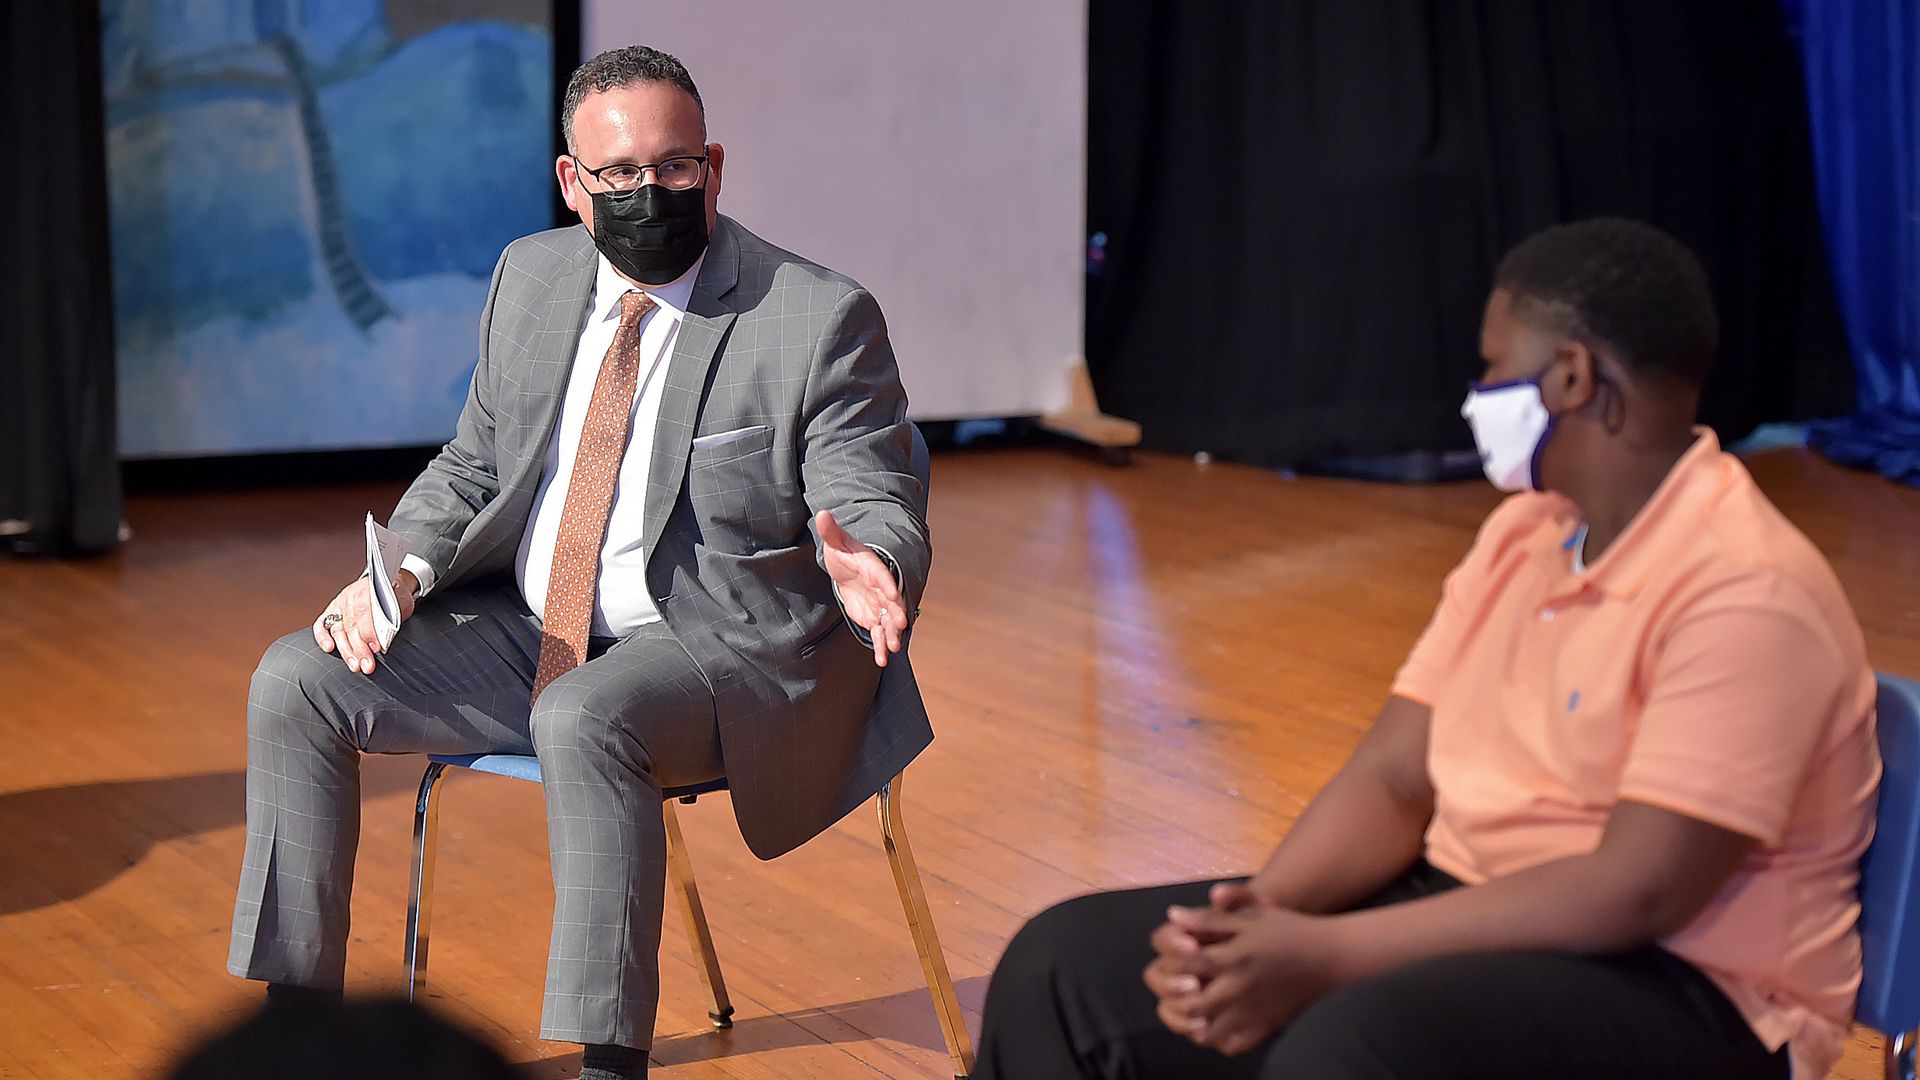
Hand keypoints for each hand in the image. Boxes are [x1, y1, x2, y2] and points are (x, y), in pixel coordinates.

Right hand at [313, 569, 417, 674]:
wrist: (388, 583)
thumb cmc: (395, 594)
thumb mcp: (402, 600)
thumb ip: (396, 614)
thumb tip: (387, 635)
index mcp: (368, 589)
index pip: (364, 612)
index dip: (369, 632)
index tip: (376, 648)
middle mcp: (350, 596)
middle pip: (351, 625)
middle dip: (359, 649)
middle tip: (367, 665)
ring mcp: (340, 604)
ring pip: (338, 630)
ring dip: (346, 650)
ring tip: (355, 665)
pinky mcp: (332, 611)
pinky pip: (322, 624)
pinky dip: (322, 637)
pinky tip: (329, 648)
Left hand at [816, 509, 906, 667]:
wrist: (849, 569)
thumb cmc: (844, 553)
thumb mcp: (835, 542)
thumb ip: (831, 531)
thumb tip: (822, 513)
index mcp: (872, 568)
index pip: (882, 576)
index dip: (887, 585)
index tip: (893, 595)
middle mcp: (880, 588)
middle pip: (891, 601)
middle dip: (896, 612)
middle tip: (901, 624)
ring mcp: (879, 604)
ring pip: (887, 620)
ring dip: (891, 633)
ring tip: (895, 647)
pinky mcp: (873, 618)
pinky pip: (879, 634)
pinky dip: (881, 646)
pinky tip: (882, 660)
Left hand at [1145, 884, 1341, 1054]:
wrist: (1329, 955)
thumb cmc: (1287, 929)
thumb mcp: (1250, 914)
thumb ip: (1209, 917)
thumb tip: (1173, 915)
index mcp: (1233, 957)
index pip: (1185, 966)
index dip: (1172, 964)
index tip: (1173, 961)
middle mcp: (1240, 988)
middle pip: (1191, 1003)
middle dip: (1177, 997)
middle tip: (1178, 989)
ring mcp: (1252, 1012)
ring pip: (1208, 1031)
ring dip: (1192, 1022)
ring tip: (1191, 1009)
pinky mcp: (1265, 1027)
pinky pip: (1233, 1045)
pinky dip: (1217, 1039)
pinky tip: (1215, 1024)